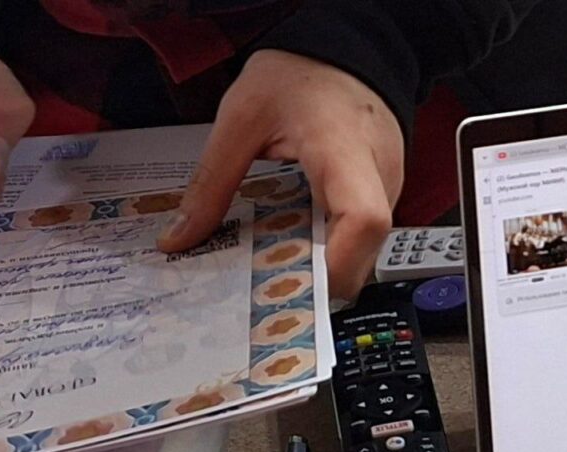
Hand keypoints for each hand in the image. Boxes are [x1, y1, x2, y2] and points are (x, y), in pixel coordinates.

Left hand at [157, 50, 403, 298]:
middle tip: (264, 290)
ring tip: (272, 271)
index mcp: (345, 150)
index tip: (294, 285)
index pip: (363, 220)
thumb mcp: (241, 118)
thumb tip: (179, 237)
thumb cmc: (300, 72)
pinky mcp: (382, 189)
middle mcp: (378, 173)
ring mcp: (387, 183)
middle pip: (363, 251)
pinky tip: (292, 243)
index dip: (335, 264)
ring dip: (320, 266)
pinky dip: (327, 246)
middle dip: (317, 281)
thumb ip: (211, 182)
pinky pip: (358, 233)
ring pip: (362, 249)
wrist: (344, 45)